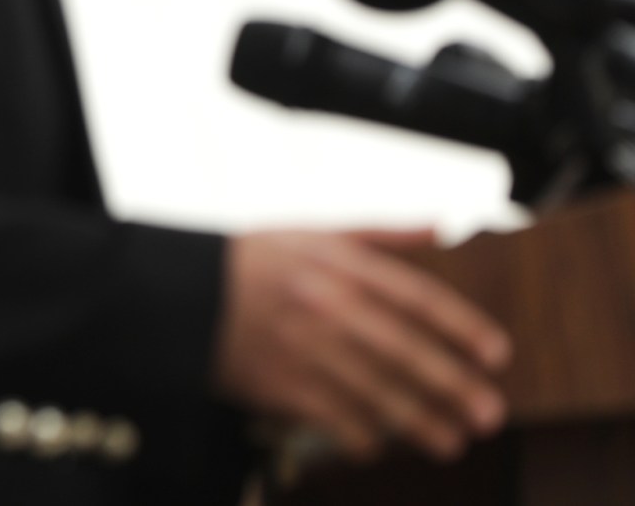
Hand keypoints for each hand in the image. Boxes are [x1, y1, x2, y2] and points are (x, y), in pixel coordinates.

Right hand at [214, 229, 510, 463]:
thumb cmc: (251, 260)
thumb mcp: (313, 232)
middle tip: (489, 414)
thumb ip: (383, 232)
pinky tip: (378, 446)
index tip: (496, 354)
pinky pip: (333, 419)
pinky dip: (360, 437)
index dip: (462, 327)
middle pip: (406, 352)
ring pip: (376, 393)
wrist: (177, 293)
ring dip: (420, 423)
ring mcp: (302, 349)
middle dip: (453, 387)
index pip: (415, 296)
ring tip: (451, 442)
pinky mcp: (278, 386)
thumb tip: (445, 226)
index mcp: (337, 264)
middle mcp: (325, 306)